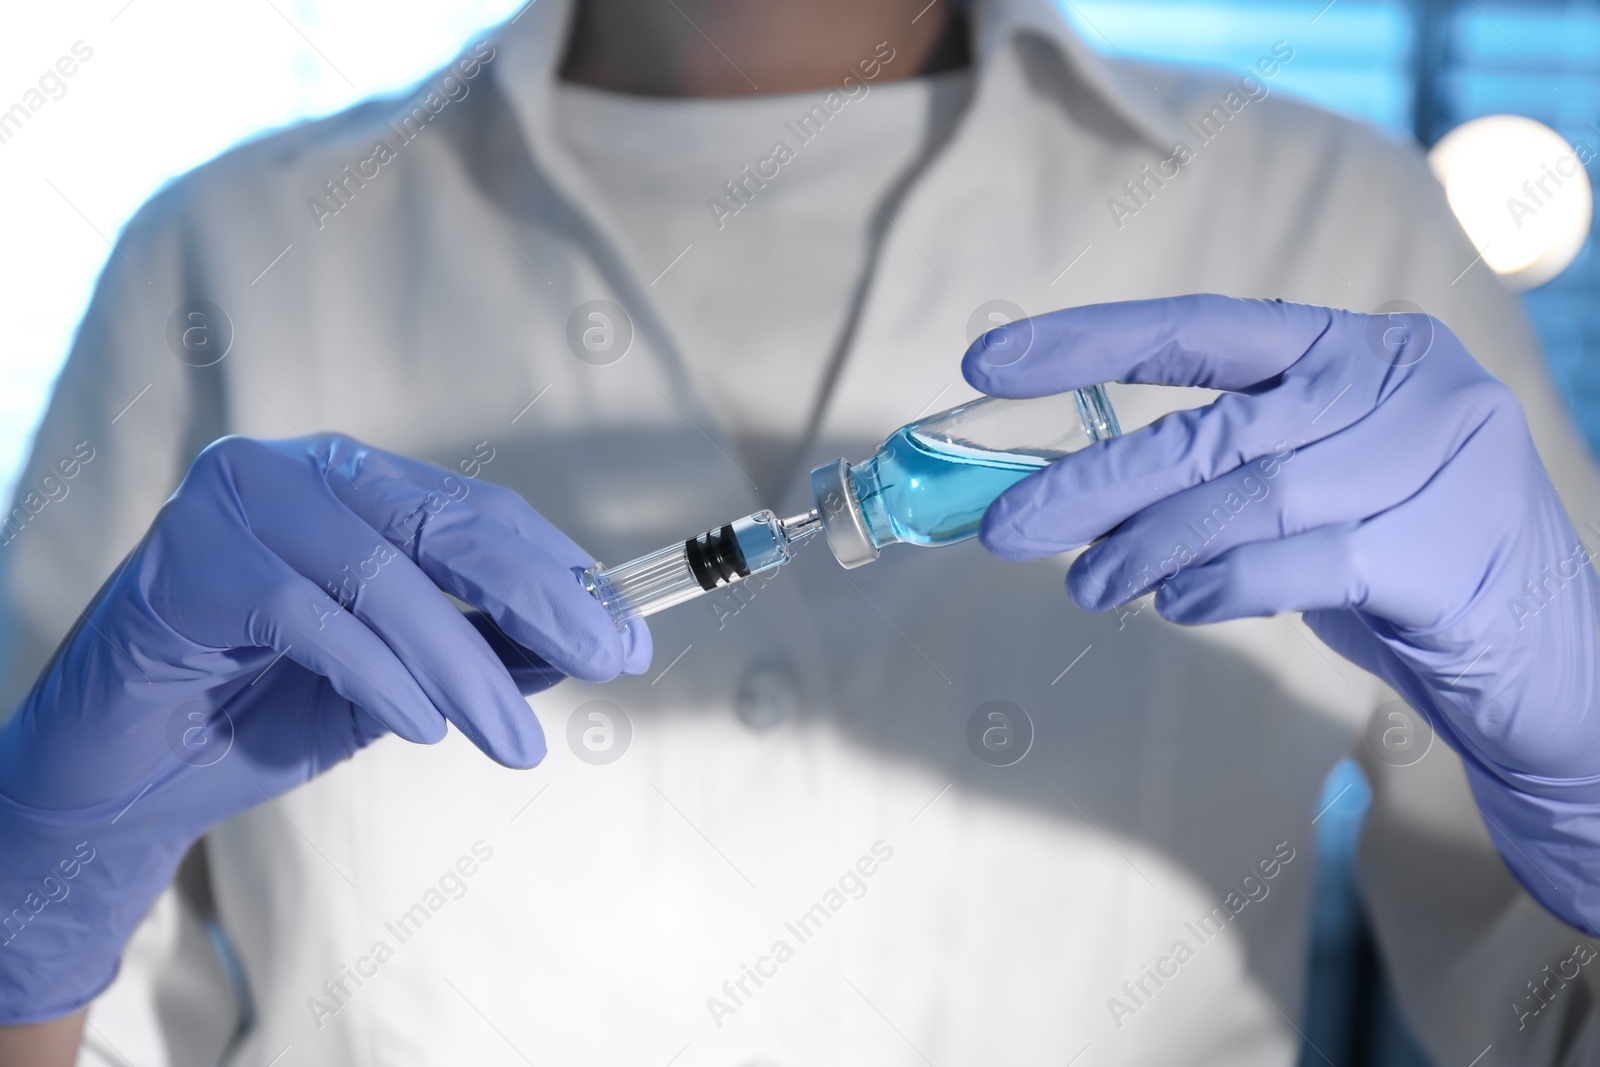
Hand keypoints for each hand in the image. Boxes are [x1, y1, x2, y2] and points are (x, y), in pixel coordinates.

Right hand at [0, 435, 648, 1020]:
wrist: (120, 773)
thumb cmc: (257, 713)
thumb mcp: (396, 685)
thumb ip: (478, 652)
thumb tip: (583, 643)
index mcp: (350, 483)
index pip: (480, 512)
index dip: (561, 572)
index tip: (625, 635)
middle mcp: (296, 472)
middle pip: (449, 523)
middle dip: (543, 599)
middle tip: (607, 664)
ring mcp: (234, 505)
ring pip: (386, 576)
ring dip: (466, 668)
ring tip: (513, 741)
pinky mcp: (187, 562)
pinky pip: (310, 615)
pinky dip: (380, 674)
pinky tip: (421, 723)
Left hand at [963, 295, 1599, 929]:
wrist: (1546, 664)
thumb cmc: (1404, 567)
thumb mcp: (1311, 494)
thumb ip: (1219, 472)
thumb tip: (1074, 490)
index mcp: (1359, 345)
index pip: (1202, 329)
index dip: (1089, 343)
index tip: (990, 364)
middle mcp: (1401, 380)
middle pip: (1209, 425)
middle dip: (1091, 479)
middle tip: (1006, 527)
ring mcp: (1434, 455)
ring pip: (1244, 494)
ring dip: (1144, 548)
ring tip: (1088, 586)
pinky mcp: (1445, 544)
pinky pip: (1295, 562)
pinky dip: (1219, 586)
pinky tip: (1174, 607)